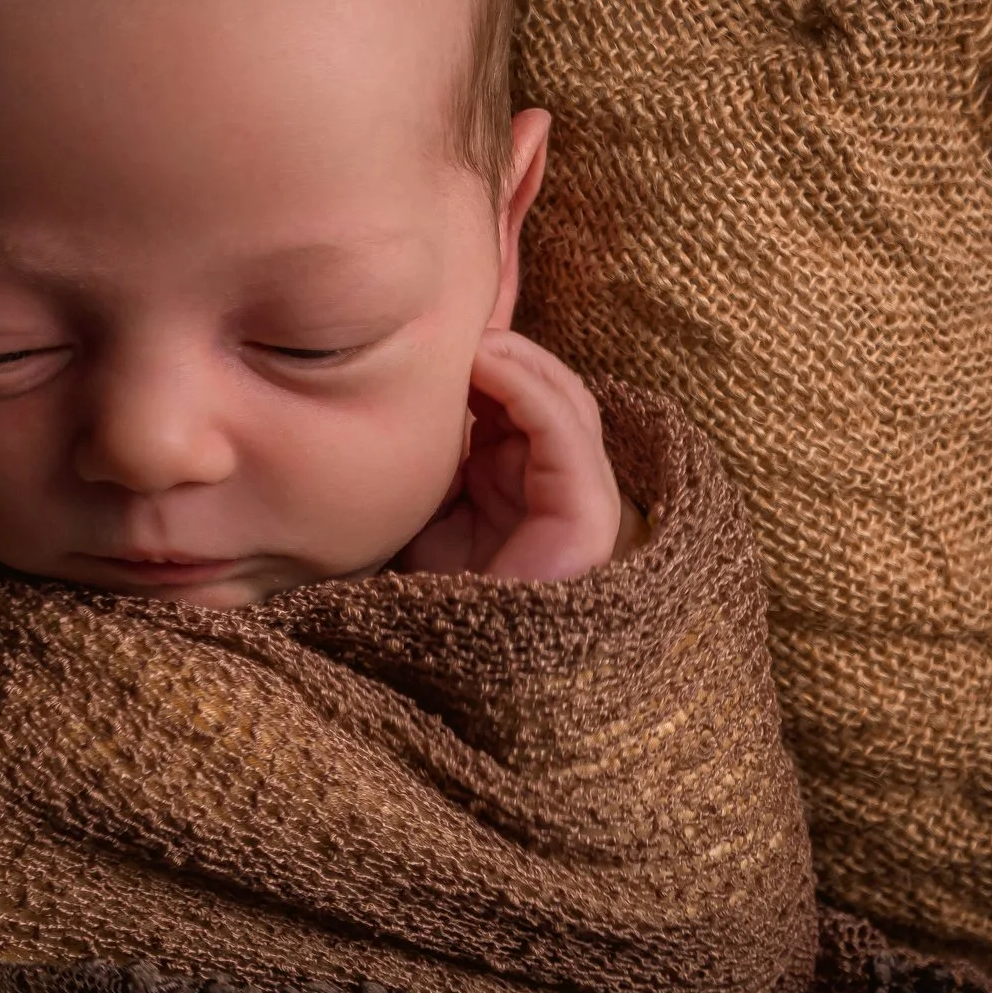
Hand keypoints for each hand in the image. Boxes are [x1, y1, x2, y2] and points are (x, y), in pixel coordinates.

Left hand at [398, 329, 641, 582]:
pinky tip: (488, 365)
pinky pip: (566, 434)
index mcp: (523, 482)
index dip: (488, 362)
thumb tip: (403, 387)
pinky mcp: (588, 517)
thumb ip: (431, 453)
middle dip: (506, 354)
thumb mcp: (421, 506)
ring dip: (519, 362)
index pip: (522, 400)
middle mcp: (558, 487)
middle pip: (550, 393)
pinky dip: (528, 390)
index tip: (440, 335)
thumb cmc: (427, 594)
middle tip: (458, 327)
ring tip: (473, 342)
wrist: (443, 665)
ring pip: (567, 403)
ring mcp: (581, 501)